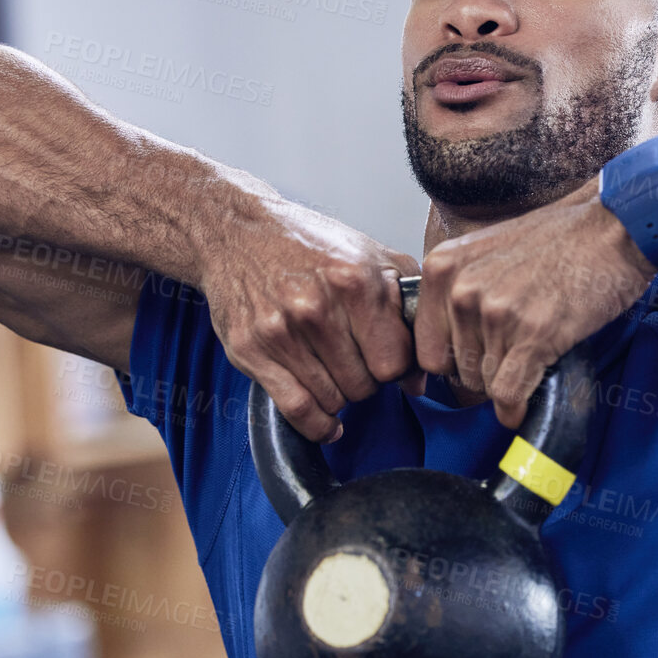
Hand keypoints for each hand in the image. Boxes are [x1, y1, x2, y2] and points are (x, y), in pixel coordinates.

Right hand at [198, 188, 422, 442]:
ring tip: (334, 370)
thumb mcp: (372, 257)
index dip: (397, 366)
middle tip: (357, 360)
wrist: (238, 232)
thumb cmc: (310, 245)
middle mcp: (316, 308)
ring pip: (334, 400)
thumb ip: (407, 310)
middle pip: (365, 385)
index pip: (394, 362)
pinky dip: (318, 425)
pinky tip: (327, 421)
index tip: (388, 358)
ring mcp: (279, 332)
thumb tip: (419, 379)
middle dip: (368, 380)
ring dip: (341, 395)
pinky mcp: (250, 351)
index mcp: (354, 281)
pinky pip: (297, 410)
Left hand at [415, 182, 657, 428]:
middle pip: (458, 372)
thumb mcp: (487, 250)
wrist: (613, 228)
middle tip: (516, 357)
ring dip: (510, 384)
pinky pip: (510, 393)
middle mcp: (462, 291)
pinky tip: (528, 403)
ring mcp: (497, 314)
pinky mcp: (533, 336)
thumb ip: (460, 291)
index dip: (455, 364)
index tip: (477, 365)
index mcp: (443, 268)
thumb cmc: (559, 239)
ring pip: (487, 385)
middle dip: (487, 374)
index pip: (428, 349)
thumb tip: (448, 351)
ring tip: (534, 358)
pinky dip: (518, 408)